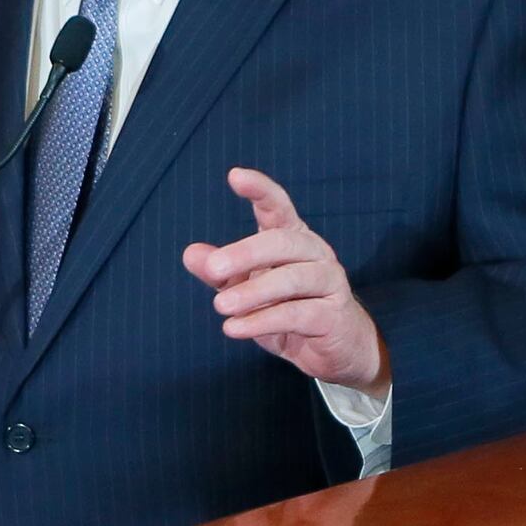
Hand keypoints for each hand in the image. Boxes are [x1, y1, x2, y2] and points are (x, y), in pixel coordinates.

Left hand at [180, 168, 386, 391]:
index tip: (235, 176)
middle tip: (213, 268)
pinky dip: (263, 321)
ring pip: (293, 278)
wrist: (335, 350)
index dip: (260, 190)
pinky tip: (234, 328)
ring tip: (220, 305)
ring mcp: (330, 282)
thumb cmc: (290, 310)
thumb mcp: (248, 290)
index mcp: (293, 238)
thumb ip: (220, 273)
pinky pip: (298, 314)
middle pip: (283, 242)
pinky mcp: (334, 316)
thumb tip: (190, 254)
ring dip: (253, 292)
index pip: (279, 206)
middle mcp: (316, 253)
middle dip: (246, 252)